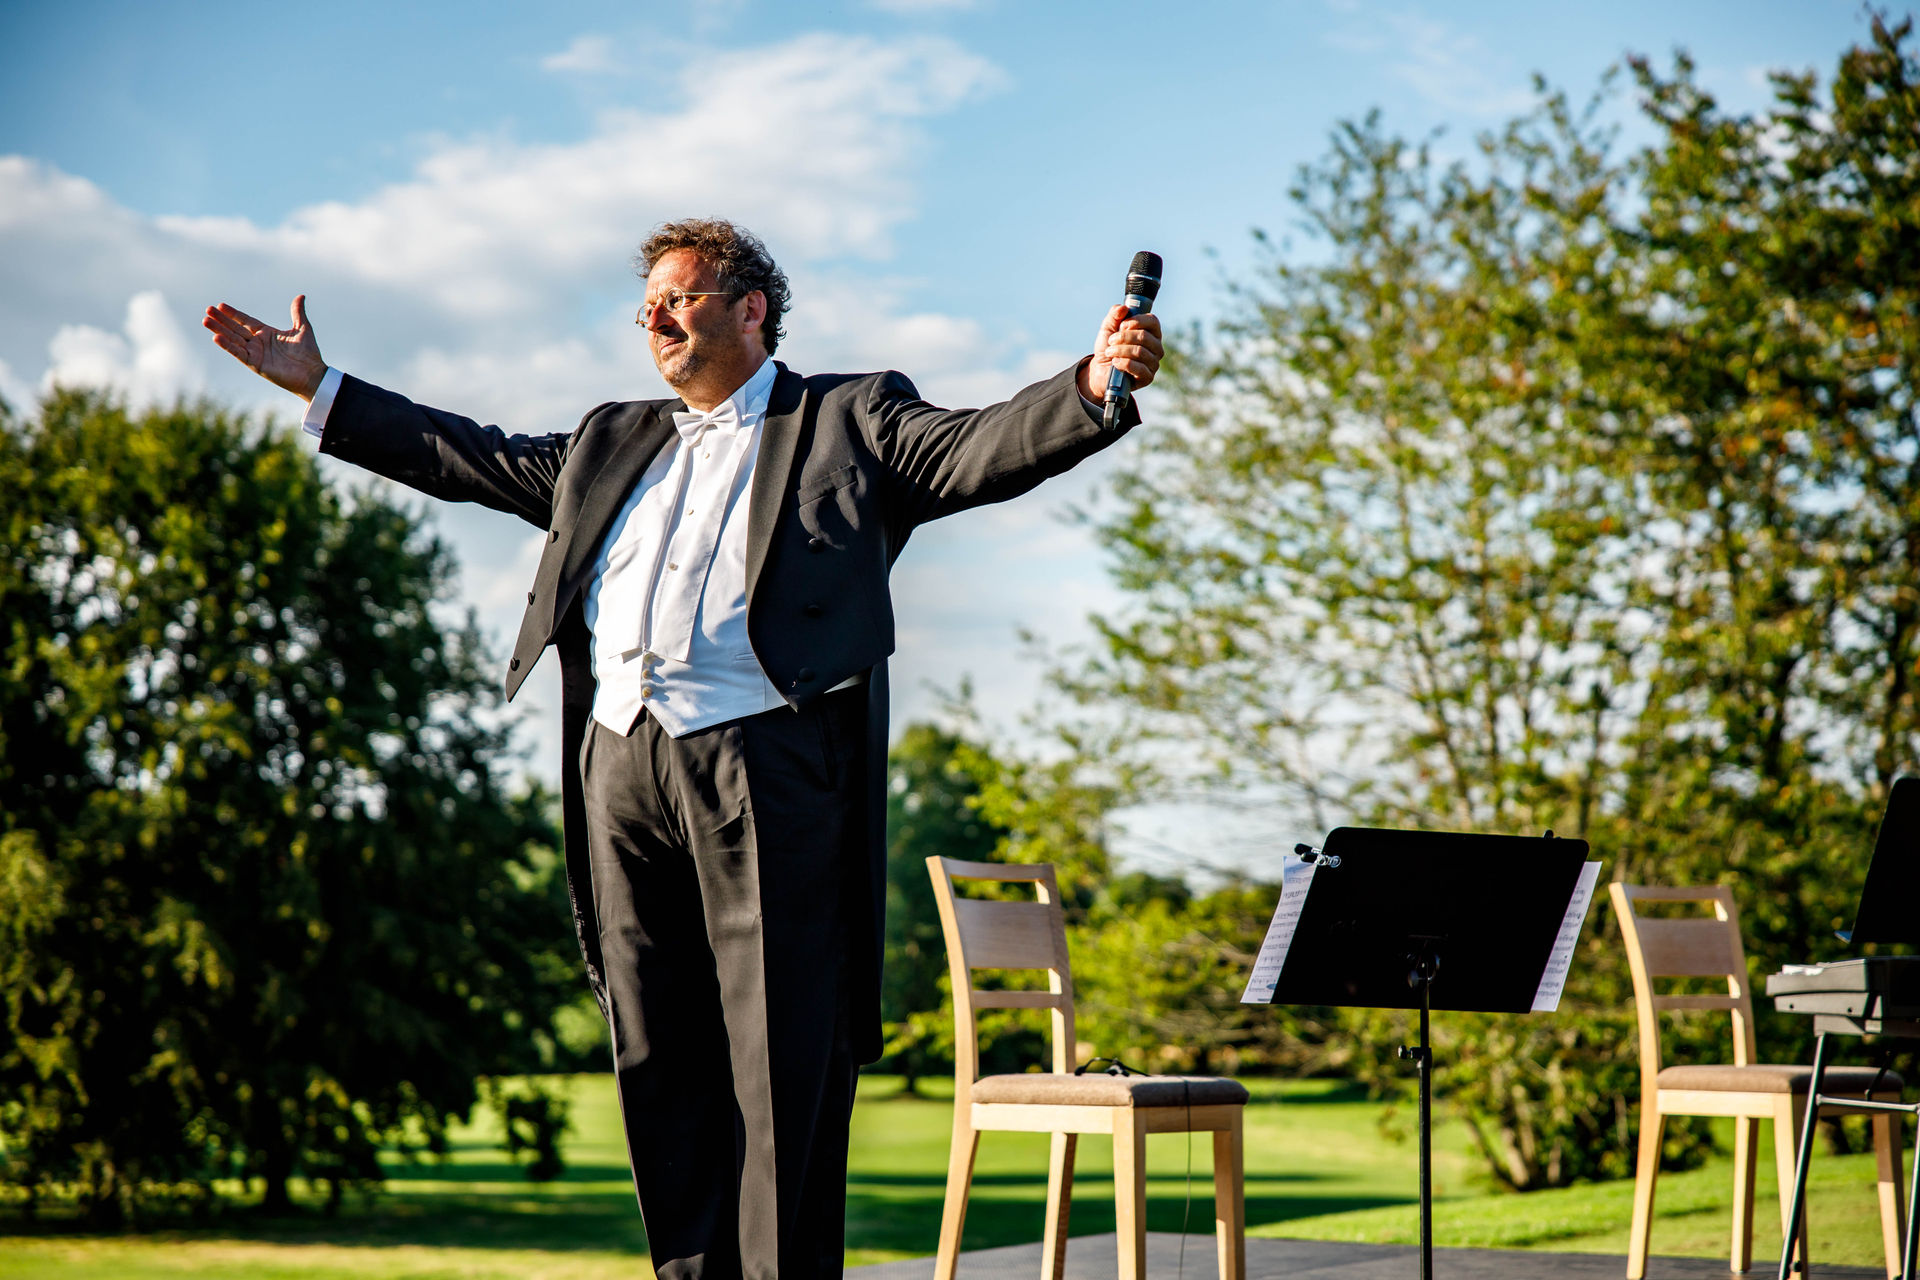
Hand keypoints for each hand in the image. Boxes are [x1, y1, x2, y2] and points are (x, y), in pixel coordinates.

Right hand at [203, 296, 327, 399]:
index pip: (246, 321)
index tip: (220, 305)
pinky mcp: (255, 364)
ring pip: (233, 339)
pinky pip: (238, 353)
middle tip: (208, 310)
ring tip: (206, 321)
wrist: (312, 374)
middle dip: (222, 320)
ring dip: (220, 330)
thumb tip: (300, 296)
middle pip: (236, 328)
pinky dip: (228, 346)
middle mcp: (258, 342)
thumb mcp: (302, 328)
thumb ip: (297, 312)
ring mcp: (255, 353)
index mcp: (267, 333)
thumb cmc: (308, 353)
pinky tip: (217, 337)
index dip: (234, 314)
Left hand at [1079, 304, 1164, 402]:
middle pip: (1144, 336)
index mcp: (1151, 333)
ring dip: (1120, 350)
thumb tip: (1123, 308)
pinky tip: (1115, 363)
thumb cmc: (1108, 348)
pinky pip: (1139, 368)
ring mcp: (1153, 363)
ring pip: (1140, 352)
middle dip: (1123, 337)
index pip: (1152, 321)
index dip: (1136, 321)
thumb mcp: (1107, 329)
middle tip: (1111, 341)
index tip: (1122, 326)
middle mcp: (1156, 347)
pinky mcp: (1148, 377)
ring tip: (1109, 352)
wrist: (1100, 370)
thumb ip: (1113, 316)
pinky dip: (1123, 363)